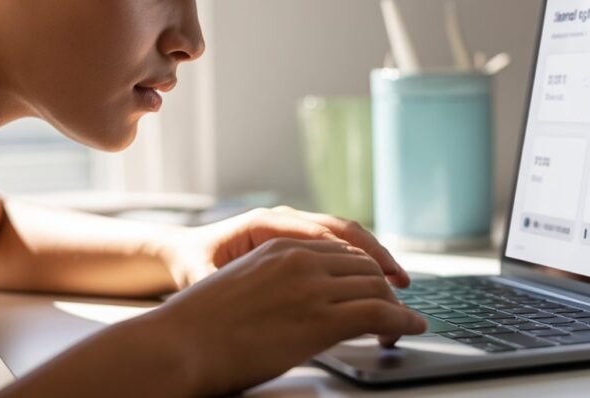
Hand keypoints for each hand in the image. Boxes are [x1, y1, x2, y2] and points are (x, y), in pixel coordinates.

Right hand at [145, 238, 426, 395]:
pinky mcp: (320, 319)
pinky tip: (410, 330)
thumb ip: (274, 282)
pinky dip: (403, 321)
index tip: (378, 285)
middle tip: (398, 308)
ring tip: (405, 324)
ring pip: (377, 287)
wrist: (179, 344)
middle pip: (364, 266)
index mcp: (281, 245)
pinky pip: (379, 313)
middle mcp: (300, 258)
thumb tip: (293, 301)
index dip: (366, 269)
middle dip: (386, 287)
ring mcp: (311, 287)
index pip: (342, 250)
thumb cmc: (199, 325)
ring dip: (397, 307)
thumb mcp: (241, 284)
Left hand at [163, 206, 410, 289]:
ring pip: (343, 234)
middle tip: (401, 281)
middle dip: (374, 253)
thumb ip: (219, 283)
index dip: (355, 255)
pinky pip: (334, 244)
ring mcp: (291, 227)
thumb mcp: (201, 277)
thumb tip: (236, 295)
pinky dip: (357, 259)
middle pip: (341, 229)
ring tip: (397, 281)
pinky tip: (373, 280)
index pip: (321, 233)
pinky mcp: (294, 239)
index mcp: (264, 223)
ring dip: (371, 255)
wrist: (179, 253)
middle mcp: (283, 220)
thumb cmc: (191, 265)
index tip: (379, 277)